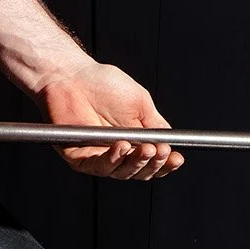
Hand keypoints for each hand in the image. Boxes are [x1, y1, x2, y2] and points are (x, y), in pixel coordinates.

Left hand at [36, 60, 184, 180]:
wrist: (73, 75)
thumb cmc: (103, 84)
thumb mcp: (140, 103)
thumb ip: (155, 125)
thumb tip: (172, 141)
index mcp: (133, 140)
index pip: (152, 161)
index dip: (165, 164)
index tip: (176, 158)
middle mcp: (117, 152)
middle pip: (139, 172)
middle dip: (153, 164)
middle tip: (161, 151)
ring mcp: (98, 156)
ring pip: (121, 172)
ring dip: (136, 163)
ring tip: (144, 148)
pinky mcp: (79, 158)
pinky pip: (98, 166)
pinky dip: (112, 160)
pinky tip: (122, 147)